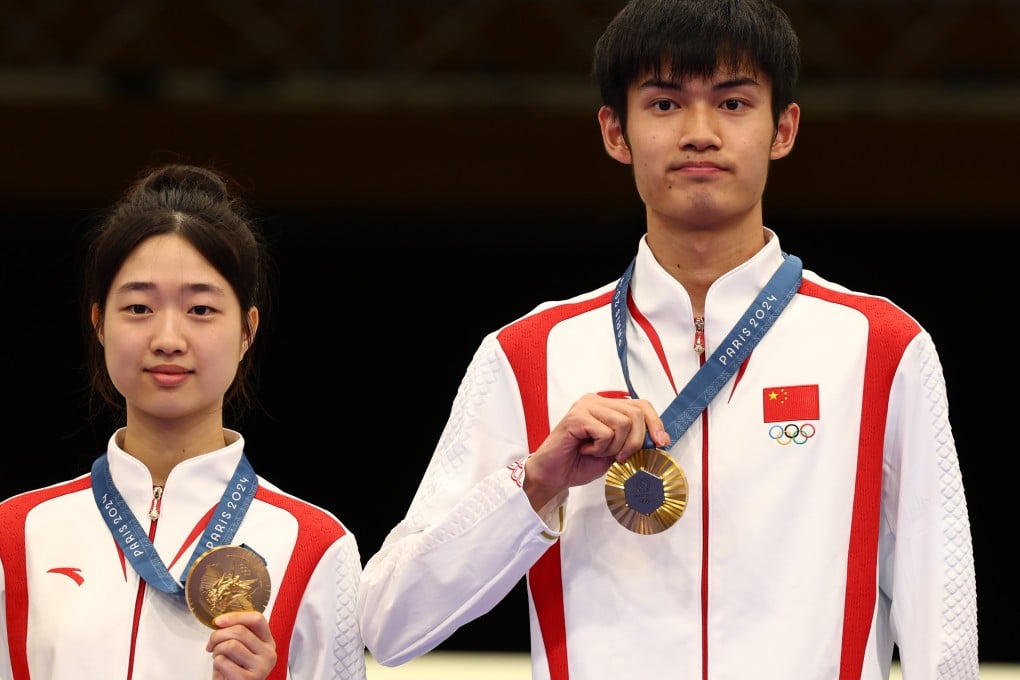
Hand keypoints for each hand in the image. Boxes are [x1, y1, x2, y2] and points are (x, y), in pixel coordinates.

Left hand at [206, 610, 277, 679]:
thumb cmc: (234, 670)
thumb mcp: (241, 649)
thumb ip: (238, 634)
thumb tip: (222, 621)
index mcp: (268, 642)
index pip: (257, 619)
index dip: (235, 616)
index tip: (219, 621)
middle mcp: (269, 654)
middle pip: (240, 631)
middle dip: (217, 635)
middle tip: (211, 644)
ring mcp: (261, 667)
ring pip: (231, 645)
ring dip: (217, 650)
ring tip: (217, 657)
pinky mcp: (249, 679)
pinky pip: (223, 661)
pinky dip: (216, 663)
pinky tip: (221, 669)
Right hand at [523, 393, 668, 510]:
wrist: (553, 475)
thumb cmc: (580, 463)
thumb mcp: (616, 452)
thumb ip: (633, 441)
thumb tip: (659, 439)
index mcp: (607, 405)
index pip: (641, 405)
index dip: (655, 424)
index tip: (662, 443)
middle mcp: (596, 400)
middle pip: (635, 414)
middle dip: (634, 442)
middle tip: (618, 457)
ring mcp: (585, 406)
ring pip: (623, 423)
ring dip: (614, 447)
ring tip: (597, 452)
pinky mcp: (577, 417)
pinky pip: (605, 433)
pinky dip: (600, 448)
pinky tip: (585, 450)